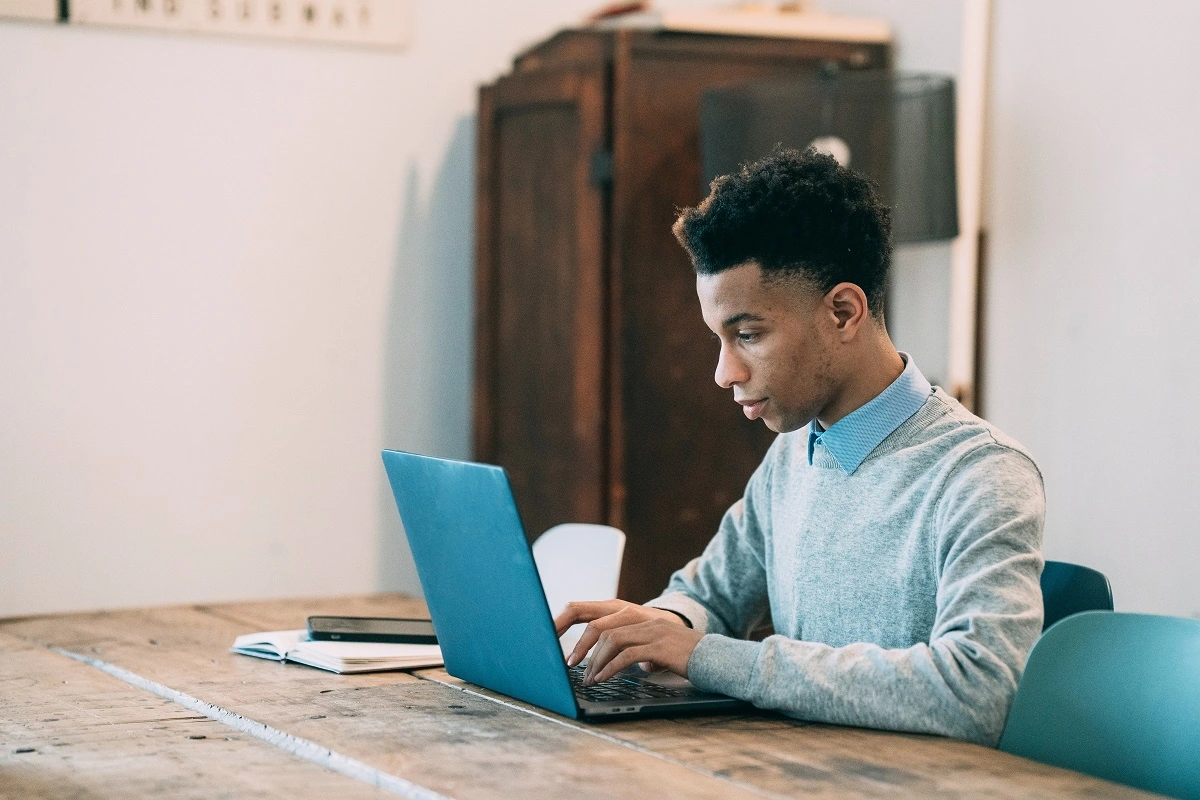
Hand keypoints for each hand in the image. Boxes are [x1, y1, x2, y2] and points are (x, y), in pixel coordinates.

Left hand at [553, 600, 703, 685]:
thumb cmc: (676, 653)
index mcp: (630, 613)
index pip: (589, 610)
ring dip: (594, 661)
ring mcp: (649, 628)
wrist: (711, 655)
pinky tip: (603, 678)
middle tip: (569, 665)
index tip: (549, 638)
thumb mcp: (646, 642)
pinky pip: (627, 654)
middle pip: (596, 624)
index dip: (564, 620)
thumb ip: (624, 644)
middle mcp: (638, 615)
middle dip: (578, 646)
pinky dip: (611, 667)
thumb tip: (594, 661)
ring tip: (588, 679)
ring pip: (610, 639)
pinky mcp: (658, 644)